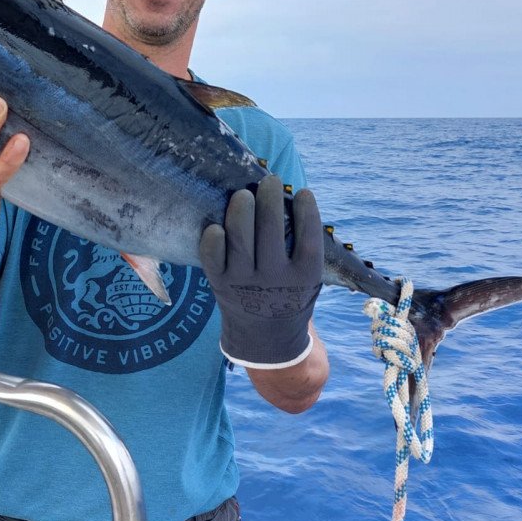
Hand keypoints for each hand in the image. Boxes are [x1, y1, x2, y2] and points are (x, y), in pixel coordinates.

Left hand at [199, 175, 323, 368]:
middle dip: (270, 200)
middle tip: (270, 180)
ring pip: (240, 241)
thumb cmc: (290, 295)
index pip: (309, 240)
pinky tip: (216, 225)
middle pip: (270, 233)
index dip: (308, 213)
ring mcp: (244, 283)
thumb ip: (305, 250)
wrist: (266, 340)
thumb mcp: (309, 280)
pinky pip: (212, 259)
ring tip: (244, 193)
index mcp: (304, 278)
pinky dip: (212, 242)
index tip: (304, 193)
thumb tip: (295, 201)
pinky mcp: (220, 284)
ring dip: (241, 212)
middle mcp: (275, 280)